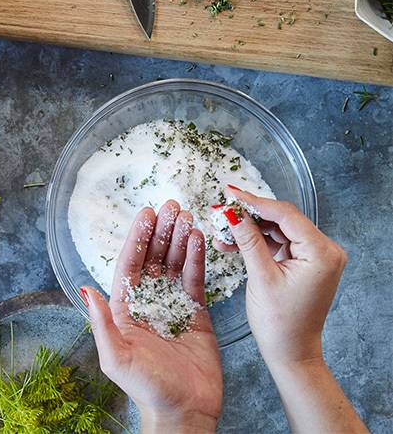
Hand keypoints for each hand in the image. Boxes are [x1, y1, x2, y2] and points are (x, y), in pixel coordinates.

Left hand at [83, 202, 221, 433]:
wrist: (184, 412)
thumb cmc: (146, 388)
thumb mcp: (116, 357)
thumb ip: (101, 322)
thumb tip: (85, 289)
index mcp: (125, 306)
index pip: (130, 263)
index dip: (138, 237)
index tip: (146, 213)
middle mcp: (147, 300)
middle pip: (153, 256)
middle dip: (161, 230)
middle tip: (171, 206)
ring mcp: (172, 304)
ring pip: (174, 262)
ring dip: (180, 238)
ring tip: (187, 216)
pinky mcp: (196, 312)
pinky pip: (195, 278)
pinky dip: (196, 257)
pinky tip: (198, 238)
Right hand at [214, 185, 346, 368]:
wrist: (291, 353)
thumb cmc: (280, 323)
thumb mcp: (260, 276)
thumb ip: (247, 239)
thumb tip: (231, 212)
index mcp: (321, 253)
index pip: (285, 215)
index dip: (254, 202)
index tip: (230, 194)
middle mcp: (325, 250)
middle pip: (282, 219)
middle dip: (249, 216)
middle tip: (221, 211)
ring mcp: (317, 256)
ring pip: (278, 229)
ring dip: (250, 230)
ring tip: (222, 231)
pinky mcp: (307, 262)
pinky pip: (280, 242)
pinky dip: (258, 242)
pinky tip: (233, 242)